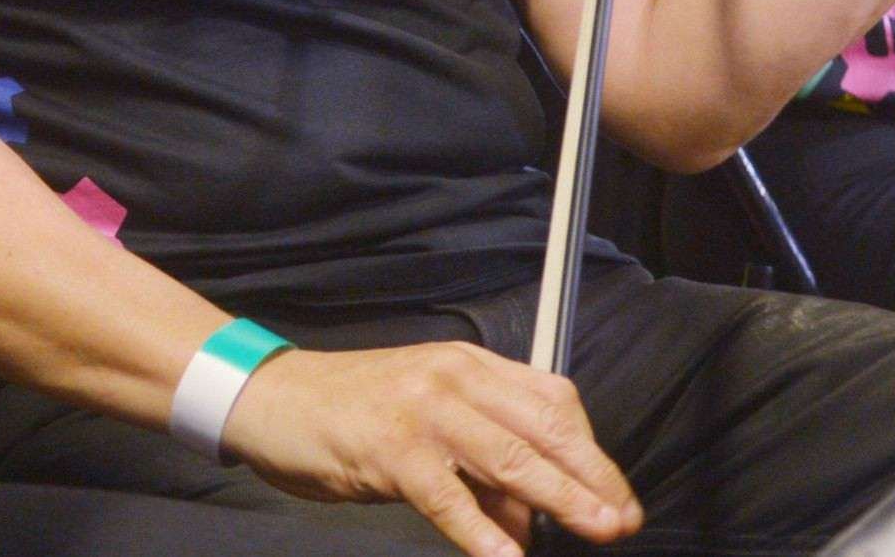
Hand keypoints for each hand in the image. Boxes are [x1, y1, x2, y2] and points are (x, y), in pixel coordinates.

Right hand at [219, 344, 639, 556]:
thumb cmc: (352, 414)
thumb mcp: (428, 425)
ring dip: (559, 497)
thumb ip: (481, 465)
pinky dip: (481, 530)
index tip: (616, 493)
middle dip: (590, 477)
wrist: (273, 399)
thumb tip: (530, 518)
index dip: (591, 450)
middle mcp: (453, 377)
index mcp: (469, 365)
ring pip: (507, 456)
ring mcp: (422, 409)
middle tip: (622, 519)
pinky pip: (447, 495)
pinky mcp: (389, 447)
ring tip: (595, 529)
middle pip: (542, 426)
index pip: (551, 400)